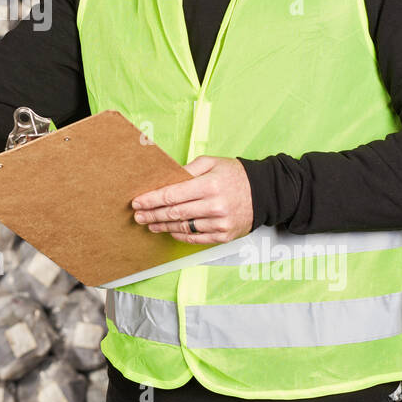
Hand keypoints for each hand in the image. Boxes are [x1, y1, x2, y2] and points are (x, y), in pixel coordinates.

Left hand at [130, 155, 253, 244]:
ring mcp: (220, 223)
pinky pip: (196, 238)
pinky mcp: (224, 235)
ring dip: (163, 227)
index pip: (173, 194)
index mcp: (210, 185)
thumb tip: (166, 177)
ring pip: (183, 227)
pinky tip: (169, 232)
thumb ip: (189, 168)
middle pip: (174, 213)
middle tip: (137, 216)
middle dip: (152, 214)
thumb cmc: (235, 175)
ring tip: (150, 224)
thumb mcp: (213, 162)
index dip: (152, 199)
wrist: (264, 193)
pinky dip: (180, 235)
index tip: (137, 201)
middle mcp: (215, 206)